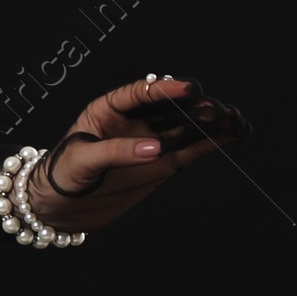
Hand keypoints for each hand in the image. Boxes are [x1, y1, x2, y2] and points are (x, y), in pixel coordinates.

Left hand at [23, 74, 250, 234]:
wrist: (58, 207)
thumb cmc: (60, 175)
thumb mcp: (81, 160)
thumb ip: (116, 152)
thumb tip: (155, 148)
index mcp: (109, 109)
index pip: (142, 92)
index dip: (166, 89)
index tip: (190, 88)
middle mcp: (135, 121)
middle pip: (171, 108)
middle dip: (196, 107)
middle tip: (219, 110)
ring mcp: (151, 142)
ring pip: (187, 127)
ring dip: (212, 123)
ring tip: (237, 121)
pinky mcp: (163, 164)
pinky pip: (192, 149)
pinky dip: (214, 142)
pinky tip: (235, 133)